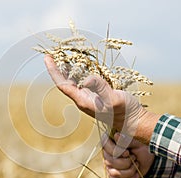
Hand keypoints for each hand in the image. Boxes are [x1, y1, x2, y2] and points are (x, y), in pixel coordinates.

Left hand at [44, 54, 158, 143]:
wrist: (132, 121)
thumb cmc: (124, 112)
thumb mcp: (113, 100)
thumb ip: (101, 88)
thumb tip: (86, 78)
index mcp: (83, 101)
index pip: (63, 85)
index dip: (54, 71)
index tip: (48, 58)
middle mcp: (83, 98)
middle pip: (65, 81)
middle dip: (57, 68)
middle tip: (51, 53)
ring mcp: (89, 96)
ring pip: (73, 80)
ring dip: (67, 68)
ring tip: (62, 55)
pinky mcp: (96, 93)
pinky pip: (83, 80)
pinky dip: (79, 70)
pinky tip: (79, 63)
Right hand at [102, 133, 154, 177]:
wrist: (146, 158)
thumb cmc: (140, 147)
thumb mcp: (135, 142)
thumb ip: (126, 139)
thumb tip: (116, 135)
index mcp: (109, 143)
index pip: (105, 147)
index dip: (116, 151)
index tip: (127, 152)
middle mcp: (106, 155)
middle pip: (110, 162)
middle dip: (126, 162)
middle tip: (134, 157)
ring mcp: (109, 167)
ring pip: (115, 173)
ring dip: (130, 170)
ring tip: (136, 164)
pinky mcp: (114, 177)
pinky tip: (136, 173)